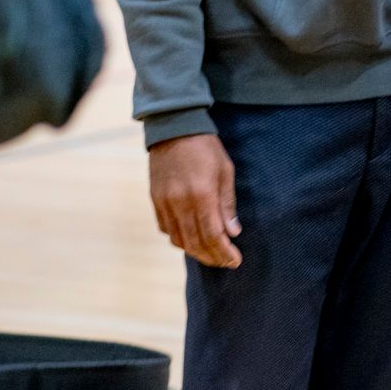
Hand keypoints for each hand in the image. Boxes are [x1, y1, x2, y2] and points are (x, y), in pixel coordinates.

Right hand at [148, 133, 241, 266]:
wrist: (174, 127)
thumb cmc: (205, 147)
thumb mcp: (224, 171)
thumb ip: (227, 204)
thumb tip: (233, 232)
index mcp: (202, 195)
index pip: (213, 236)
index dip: (225, 253)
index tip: (235, 261)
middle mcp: (181, 203)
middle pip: (196, 243)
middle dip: (212, 257)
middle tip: (225, 262)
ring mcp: (165, 203)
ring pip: (179, 240)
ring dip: (195, 251)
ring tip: (210, 254)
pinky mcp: (155, 200)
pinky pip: (166, 229)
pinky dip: (179, 239)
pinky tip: (191, 239)